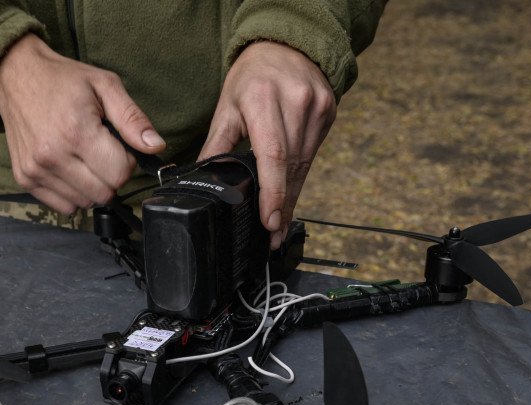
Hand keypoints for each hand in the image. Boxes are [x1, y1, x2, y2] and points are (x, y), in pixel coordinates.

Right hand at [0, 34, 165, 213]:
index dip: (126, 162)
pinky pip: (64, 207)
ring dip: (92, 186)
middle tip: (101, 151)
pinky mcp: (25, 179)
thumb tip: (156, 147)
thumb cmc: (62, 80)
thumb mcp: (105, 85)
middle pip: (104, 194)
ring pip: (85, 203)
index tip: (116, 145)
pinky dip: (73, 192)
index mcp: (76, 131)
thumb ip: (133, 118)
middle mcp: (53, 156)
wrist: (14, 77)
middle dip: (111, 176)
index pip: (119, 175)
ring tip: (82, 156)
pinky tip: (68, 167)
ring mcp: (36, 170)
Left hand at [199, 41, 336, 248]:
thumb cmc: (252, 77)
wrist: (286, 44)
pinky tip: (290, 193)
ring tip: (279, 222)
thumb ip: (216, 146)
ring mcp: (316, 107)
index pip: (273, 155)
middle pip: (290, 166)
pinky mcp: (328, 111)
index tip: (270, 222)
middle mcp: (294, 102)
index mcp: (263, 99)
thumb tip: (202, 181)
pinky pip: (312, 154)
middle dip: (281, 204)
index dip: (273, 193)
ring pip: (304, 165)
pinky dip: (299, 176)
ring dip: (291, 196)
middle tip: (273, 235)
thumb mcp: (227, 107)